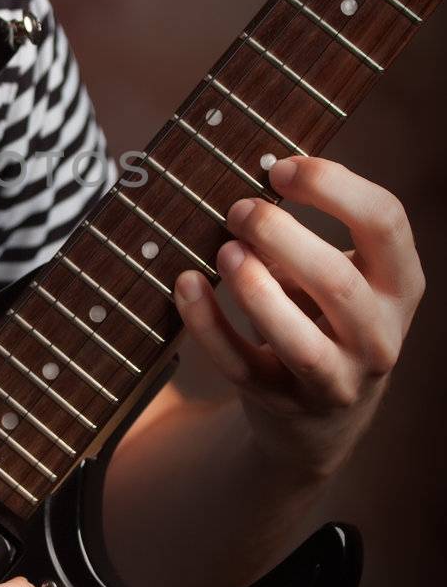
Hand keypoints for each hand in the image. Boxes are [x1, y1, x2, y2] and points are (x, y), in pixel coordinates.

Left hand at [172, 155, 425, 477]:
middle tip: (239, 210)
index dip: (332, 186)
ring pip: (299, 342)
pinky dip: (209, 325)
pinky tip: (186, 285)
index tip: (279, 169)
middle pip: (338, 282)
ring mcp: (335, 379)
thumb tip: (247, 196)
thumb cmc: (324, 319)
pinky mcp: (284, 404)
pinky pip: (242, 366)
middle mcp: (379, 336)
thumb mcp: (338, 276)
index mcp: (400, 284)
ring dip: (255, 290)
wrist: (323, 417)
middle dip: (281, 237)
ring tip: (225, 250)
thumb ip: (306, 239)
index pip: (385, 221)